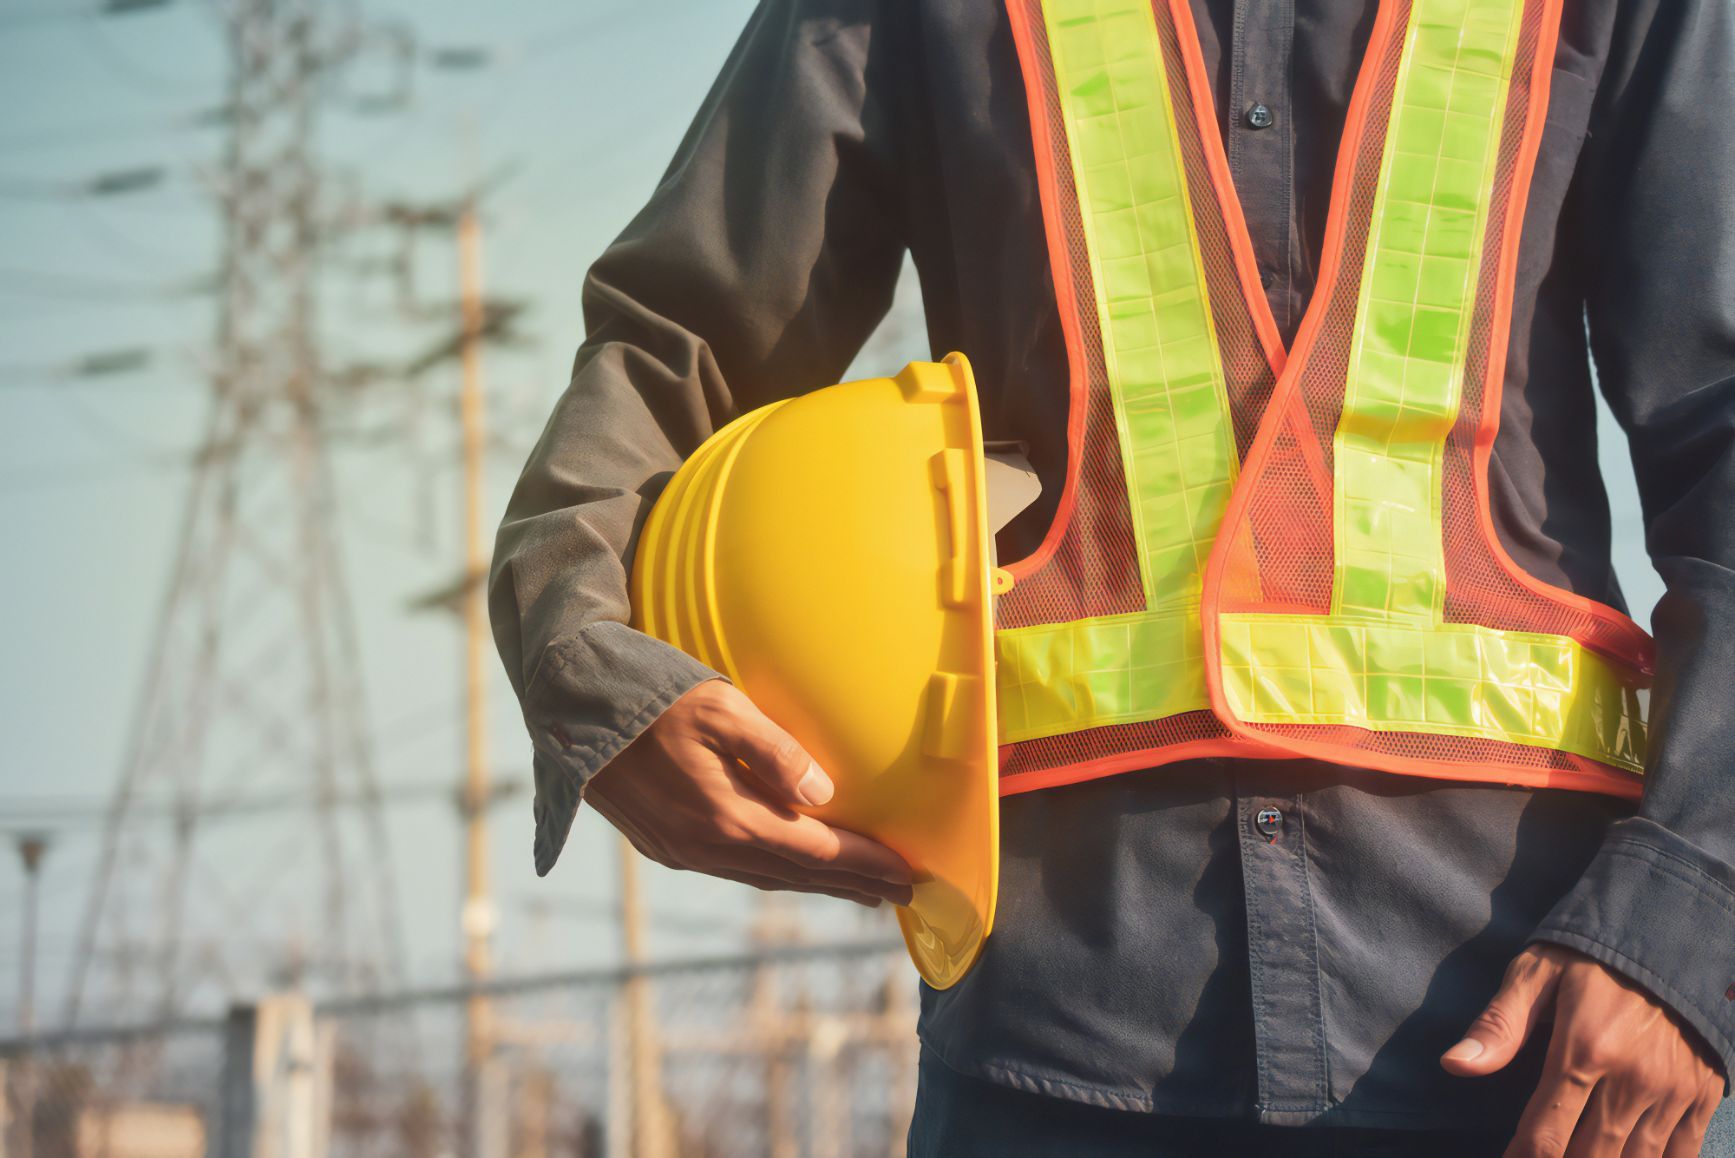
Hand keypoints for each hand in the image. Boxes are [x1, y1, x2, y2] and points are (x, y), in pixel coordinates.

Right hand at [584, 679, 914, 908]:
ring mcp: (680, 851)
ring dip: (813, 883)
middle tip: (898, 893)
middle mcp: (705, 847)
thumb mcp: (722, 708)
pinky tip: (788, 865)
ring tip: (856, 887)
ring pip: (762, 877)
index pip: (814, 852)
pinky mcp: (662, 845)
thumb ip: (776, 753)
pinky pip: (733, 870)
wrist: (570, 709)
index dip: (865, 865)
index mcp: (726, 819)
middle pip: (794, 875)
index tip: (908, 876)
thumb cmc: (653, 696)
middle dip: (849, 883)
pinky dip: (773, 872)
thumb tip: (824, 795)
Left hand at [1442, 943, 1723, 1156]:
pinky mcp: (1703, 1093)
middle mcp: (1633, 1080)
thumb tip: (1453, 1064)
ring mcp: (1673, 1091)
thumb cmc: (1592, 954)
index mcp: (1584, 1050)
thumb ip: (1499, 1025)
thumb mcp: (1537, 974)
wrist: (1670, 933)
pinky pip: (1682, 1152)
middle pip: (1590, 1157)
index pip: (1546, 1135)